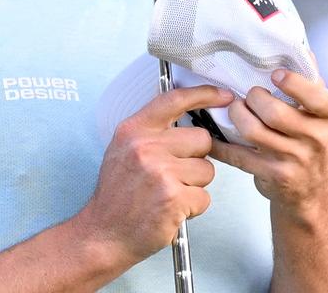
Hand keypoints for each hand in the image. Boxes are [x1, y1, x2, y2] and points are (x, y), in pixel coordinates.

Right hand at [79, 85, 234, 261]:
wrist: (103, 233)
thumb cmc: (117, 195)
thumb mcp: (123, 150)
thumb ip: (151, 132)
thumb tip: (188, 118)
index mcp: (133, 130)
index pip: (175, 100)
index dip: (204, 95)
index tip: (223, 96)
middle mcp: (146, 147)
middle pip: (202, 139)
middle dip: (196, 158)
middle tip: (175, 174)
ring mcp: (160, 172)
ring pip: (207, 170)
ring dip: (195, 185)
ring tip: (170, 194)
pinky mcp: (173, 198)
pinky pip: (204, 197)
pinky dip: (193, 208)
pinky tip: (172, 210)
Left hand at [208, 70, 327, 214]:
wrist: (314, 191)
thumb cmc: (312, 140)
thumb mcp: (321, 112)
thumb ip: (310, 81)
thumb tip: (299, 45)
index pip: (315, 96)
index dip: (292, 83)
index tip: (275, 74)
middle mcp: (316, 138)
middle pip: (274, 112)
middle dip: (253, 98)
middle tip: (248, 95)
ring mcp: (295, 159)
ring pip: (253, 132)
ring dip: (236, 115)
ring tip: (235, 109)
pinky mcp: (273, 176)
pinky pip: (238, 156)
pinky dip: (220, 145)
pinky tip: (213, 135)